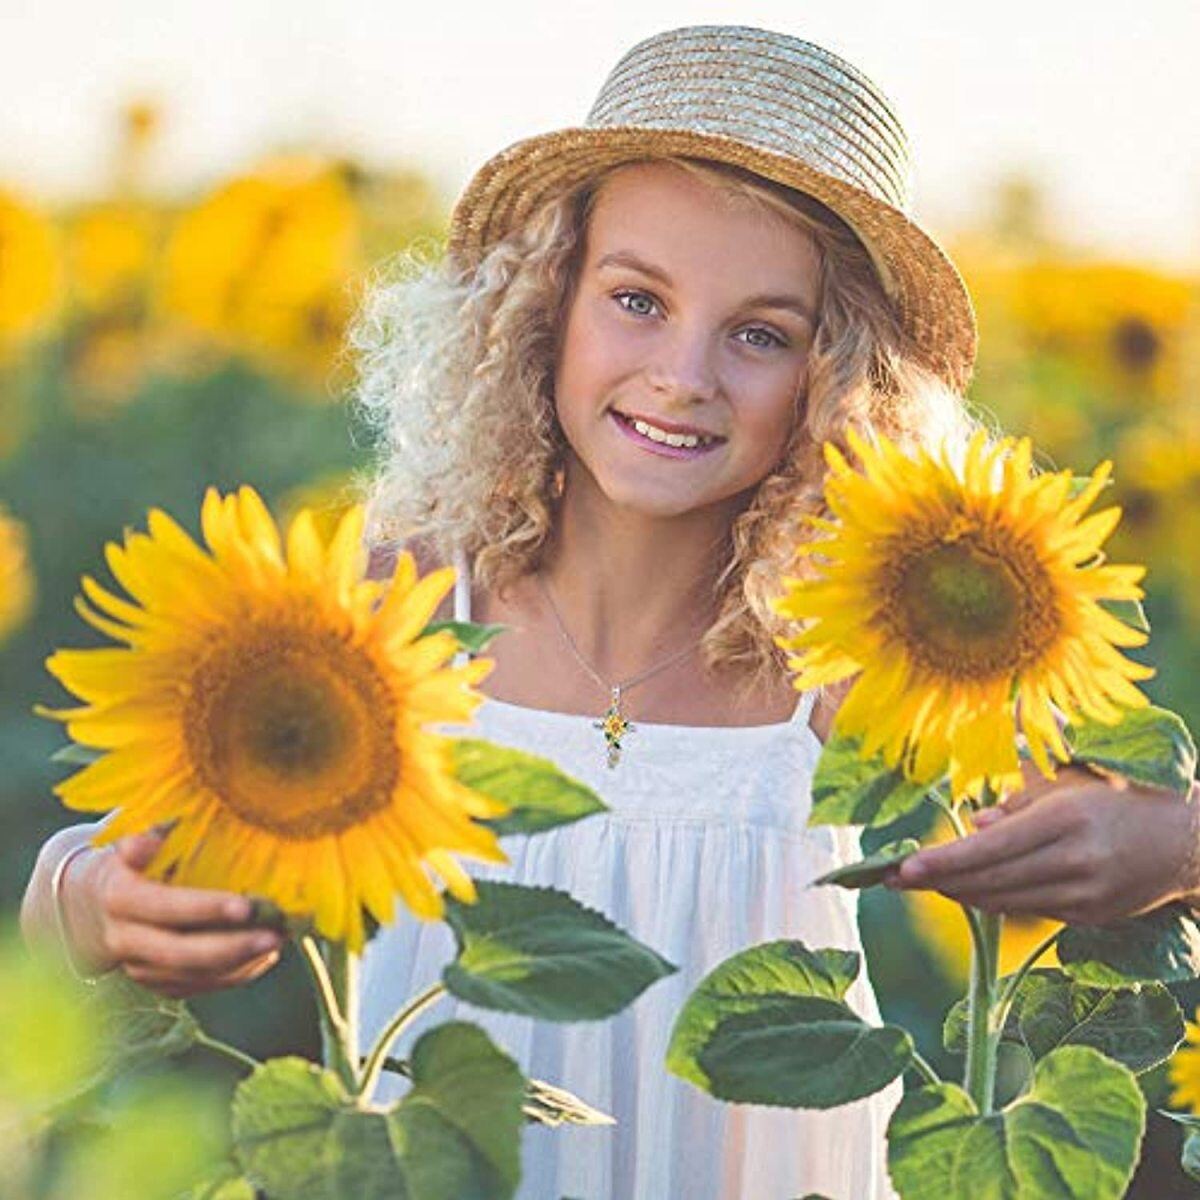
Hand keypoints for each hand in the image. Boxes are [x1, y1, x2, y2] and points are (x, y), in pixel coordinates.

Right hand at [63, 829, 284, 998]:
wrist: (93, 904)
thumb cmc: (131, 860)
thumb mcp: (132, 839)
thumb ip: (147, 835)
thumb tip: (149, 838)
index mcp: (120, 896)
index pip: (165, 907)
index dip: (205, 908)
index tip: (247, 904)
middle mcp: (124, 938)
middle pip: (179, 953)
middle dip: (231, 947)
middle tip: (276, 934)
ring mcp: (137, 966)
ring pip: (191, 976)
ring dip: (240, 963)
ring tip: (279, 941)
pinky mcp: (154, 983)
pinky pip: (197, 987)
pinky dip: (234, 976)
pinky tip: (265, 957)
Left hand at [887, 764, 1199, 926]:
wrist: (1185, 842)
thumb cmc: (1115, 799)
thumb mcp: (1066, 787)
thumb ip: (1016, 805)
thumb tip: (972, 823)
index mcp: (1065, 818)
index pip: (989, 848)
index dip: (942, 862)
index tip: (901, 869)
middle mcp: (1075, 860)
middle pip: (990, 880)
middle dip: (937, 882)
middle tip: (893, 880)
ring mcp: (1085, 894)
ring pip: (1004, 901)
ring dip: (959, 893)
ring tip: (923, 882)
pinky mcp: (1090, 916)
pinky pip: (1028, 909)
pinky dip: (993, 900)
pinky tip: (968, 890)